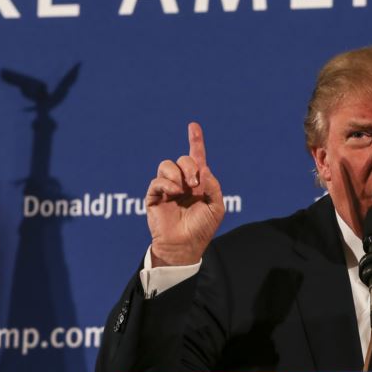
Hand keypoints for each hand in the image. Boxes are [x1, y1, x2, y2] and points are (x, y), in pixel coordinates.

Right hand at [145, 122, 224, 265]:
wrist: (185, 245)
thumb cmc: (202, 228)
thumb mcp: (217, 206)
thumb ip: (213, 185)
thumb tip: (203, 168)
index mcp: (199, 183)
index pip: (196, 157)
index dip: (195, 141)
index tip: (193, 125)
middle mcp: (183, 182)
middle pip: (183, 158)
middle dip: (190, 165)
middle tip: (195, 183)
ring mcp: (168, 188)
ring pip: (167, 165)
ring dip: (178, 173)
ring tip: (183, 189)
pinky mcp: (154, 196)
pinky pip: (157, 180)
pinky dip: (167, 183)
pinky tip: (174, 193)